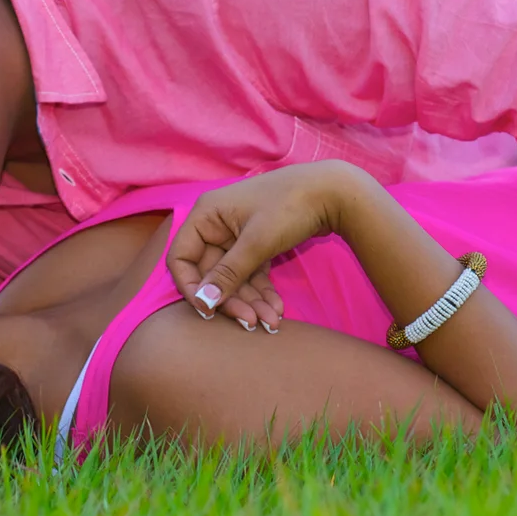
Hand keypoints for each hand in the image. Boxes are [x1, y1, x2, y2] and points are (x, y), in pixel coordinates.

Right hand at [167, 164, 362, 329]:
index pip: (181, 258)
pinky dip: (262, 292)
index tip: (208, 311)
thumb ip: (228, 273)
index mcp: (206, 215)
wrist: (335, 192)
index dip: (191, 287)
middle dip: (232, 300)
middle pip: (211, 273)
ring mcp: (237, 235)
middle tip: (251, 323)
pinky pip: (252, 274)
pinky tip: (277, 309)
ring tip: (271, 321)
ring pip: (234, 278)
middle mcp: (217, 224)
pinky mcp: (258, 244)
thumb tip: (203, 302)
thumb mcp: (257, 241)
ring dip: (250, 301)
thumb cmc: (290, 206)